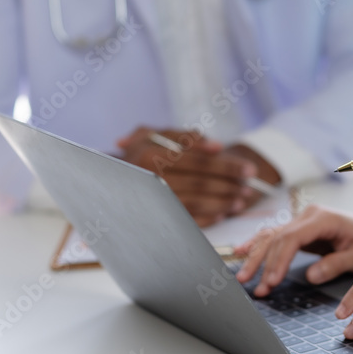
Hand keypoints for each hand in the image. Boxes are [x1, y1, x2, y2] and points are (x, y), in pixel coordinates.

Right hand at [116, 127, 257, 226]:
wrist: (103, 179)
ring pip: (195, 202)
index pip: (199, 161)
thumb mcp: (152, 134)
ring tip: (240, 202)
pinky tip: (221, 215)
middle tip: (249, 188)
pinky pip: (184, 219)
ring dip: (221, 203)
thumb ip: (183, 136)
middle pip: (200, 183)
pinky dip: (205, 218)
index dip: (227, 166)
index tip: (249, 169)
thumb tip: (216, 146)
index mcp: (152, 153)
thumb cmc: (136, 152)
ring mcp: (152, 199)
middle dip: (229, 186)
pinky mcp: (153, 216)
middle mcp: (151, 177)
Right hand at [233, 205, 352, 295]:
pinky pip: (274, 236)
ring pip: (271, 237)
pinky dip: (257, 245)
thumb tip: (311, 275)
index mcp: (323, 218)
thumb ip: (337, 264)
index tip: (272, 280)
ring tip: (244, 278)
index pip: (293, 237)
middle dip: (263, 263)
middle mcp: (308, 216)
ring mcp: (301, 221)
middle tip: (255, 286)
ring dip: (256, 257)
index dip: (280, 259)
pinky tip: (240, 251)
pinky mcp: (298, 229)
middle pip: (278, 238)